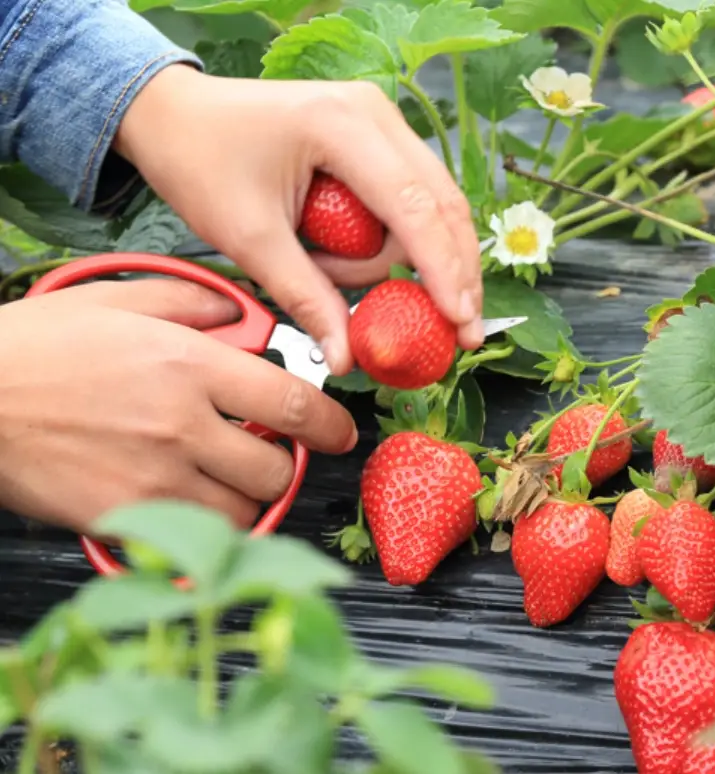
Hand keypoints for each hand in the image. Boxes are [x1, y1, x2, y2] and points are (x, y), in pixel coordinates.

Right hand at [0, 279, 356, 532]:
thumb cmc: (35, 348)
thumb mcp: (118, 300)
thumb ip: (191, 304)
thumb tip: (238, 315)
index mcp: (189, 366)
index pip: (292, 404)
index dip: (330, 424)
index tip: (339, 432)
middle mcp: (181, 426)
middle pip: (277, 468)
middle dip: (285, 464)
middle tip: (267, 453)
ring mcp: (154, 478)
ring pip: (241, 510)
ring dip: (246, 497)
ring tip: (221, 477)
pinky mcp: (124, 517)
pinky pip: (192, 534)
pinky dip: (202, 524)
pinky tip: (185, 499)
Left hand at [112, 64, 484, 375]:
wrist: (172, 114)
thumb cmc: (199, 161)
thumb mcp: (250, 239)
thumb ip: (306, 297)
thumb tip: (345, 358)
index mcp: (343, 126)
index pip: (415, 209)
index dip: (444, 272)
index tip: (460, 322)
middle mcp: (377, 114)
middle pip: (443, 204)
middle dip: (453, 272)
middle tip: (459, 330)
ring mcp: (382, 120)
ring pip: (434, 204)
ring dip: (411, 257)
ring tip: (336, 276)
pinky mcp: (378, 136)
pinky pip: (413, 197)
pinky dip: (404, 239)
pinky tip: (370, 264)